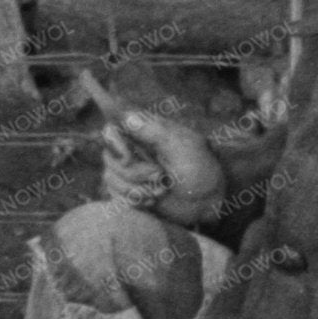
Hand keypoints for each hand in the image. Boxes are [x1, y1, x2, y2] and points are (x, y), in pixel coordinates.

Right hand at [99, 108, 222, 226]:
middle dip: (134, 173)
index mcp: (145, 132)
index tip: (128, 158)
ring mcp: (129, 171)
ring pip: (110, 178)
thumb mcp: (180, 146)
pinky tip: (152, 200)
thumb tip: (127, 116)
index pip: (113, 128)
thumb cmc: (200, 169)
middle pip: (109, 157)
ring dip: (135, 189)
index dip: (114, 143)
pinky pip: (114, 195)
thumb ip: (152, 131)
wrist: (207, 202)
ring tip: (159, 191)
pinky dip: (133, 200)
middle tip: (159, 176)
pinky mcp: (129, 191)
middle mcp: (133, 149)